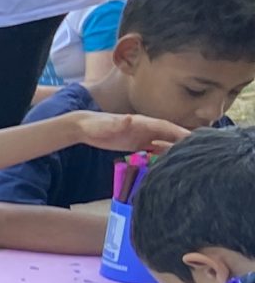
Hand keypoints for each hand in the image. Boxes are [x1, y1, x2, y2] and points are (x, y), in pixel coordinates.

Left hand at [68, 111, 186, 154]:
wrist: (84, 127)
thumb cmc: (94, 125)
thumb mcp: (106, 125)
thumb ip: (118, 123)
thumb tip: (129, 118)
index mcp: (141, 122)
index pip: (165, 127)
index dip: (180, 132)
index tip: (194, 139)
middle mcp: (145, 129)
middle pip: (168, 135)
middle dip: (183, 142)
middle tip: (198, 153)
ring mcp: (141, 137)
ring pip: (163, 143)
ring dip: (174, 150)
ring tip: (187, 161)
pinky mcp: (135, 145)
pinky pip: (153, 150)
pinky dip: (162, 155)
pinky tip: (168, 164)